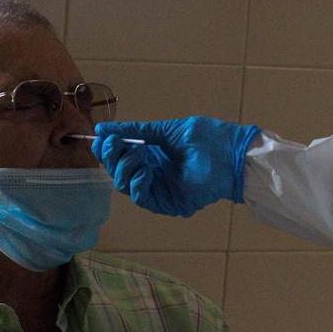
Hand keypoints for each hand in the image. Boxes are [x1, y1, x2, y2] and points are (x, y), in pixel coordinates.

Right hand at [92, 117, 260, 217]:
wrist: (232, 154)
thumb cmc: (207, 139)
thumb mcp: (167, 130)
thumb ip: (137, 131)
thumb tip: (104, 128)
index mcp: (152, 153)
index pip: (120, 155)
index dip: (107, 148)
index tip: (101, 137)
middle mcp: (151, 172)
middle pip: (118, 171)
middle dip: (112, 157)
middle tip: (114, 144)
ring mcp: (159, 188)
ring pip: (125, 185)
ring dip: (125, 168)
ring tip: (139, 154)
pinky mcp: (167, 203)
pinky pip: (142, 198)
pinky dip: (138, 184)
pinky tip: (145, 170)